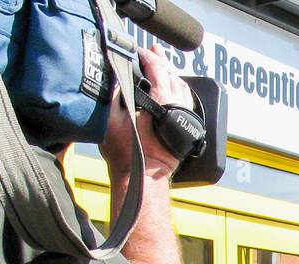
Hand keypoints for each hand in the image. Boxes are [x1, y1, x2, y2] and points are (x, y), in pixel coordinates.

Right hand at [100, 45, 193, 181]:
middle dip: (161, 61)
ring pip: (182, 88)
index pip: (156, 68)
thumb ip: (116, 92)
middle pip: (172, 75)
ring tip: (163, 66)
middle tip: (152, 52)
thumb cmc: (127, 153)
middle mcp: (176, 106)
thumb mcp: (112, 117)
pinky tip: (174, 88)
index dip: (147, 57)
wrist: (143, 176)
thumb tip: (118, 74)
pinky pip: (186, 102)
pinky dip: (180, 91)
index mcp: (160, 100)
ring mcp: (183, 117)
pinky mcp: (186, 128)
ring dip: (172, 75)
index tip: (138, 51)